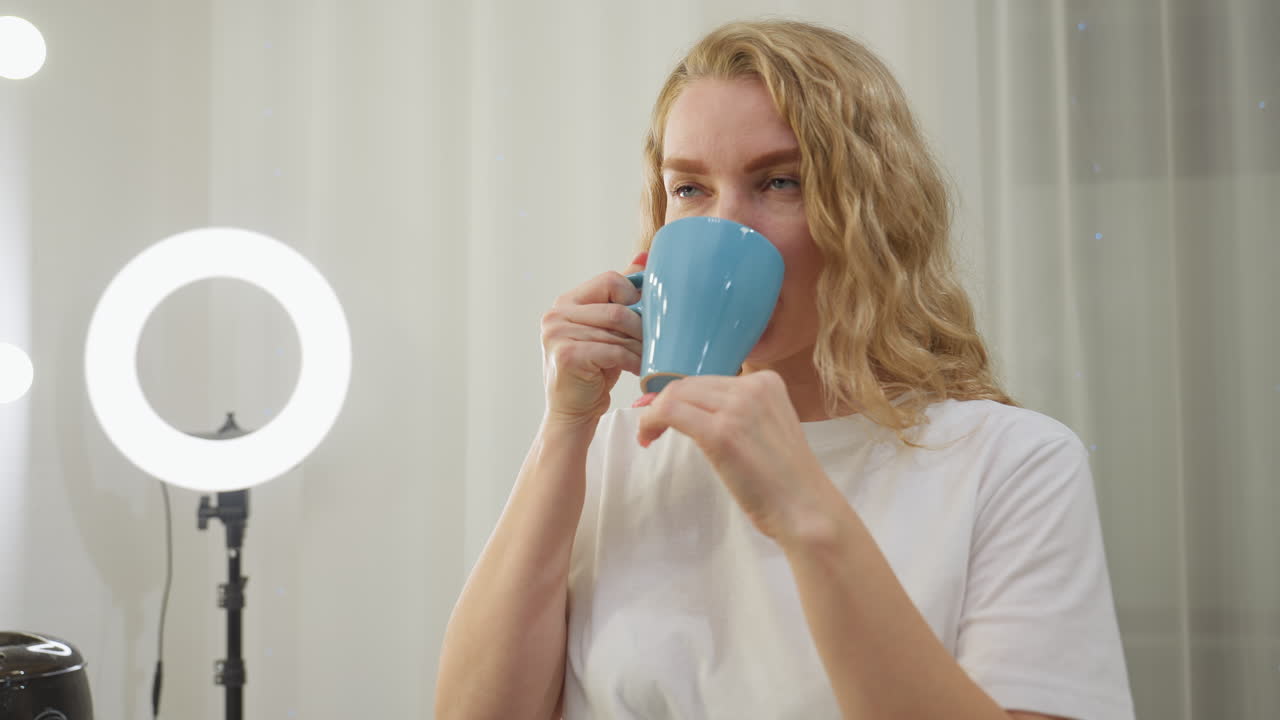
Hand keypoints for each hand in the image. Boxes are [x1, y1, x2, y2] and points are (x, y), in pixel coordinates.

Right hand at [539, 256, 645, 425]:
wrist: (572, 411)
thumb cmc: (593, 370)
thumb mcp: (607, 329)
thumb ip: (619, 296)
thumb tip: (643, 257)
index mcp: (566, 301)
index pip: (610, 280)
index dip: (634, 297)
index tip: (645, 317)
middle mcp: (556, 314)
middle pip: (616, 307)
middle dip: (641, 326)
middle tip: (656, 341)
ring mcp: (557, 334)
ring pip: (617, 329)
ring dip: (640, 345)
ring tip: (650, 356)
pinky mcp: (567, 355)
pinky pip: (613, 350)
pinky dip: (632, 360)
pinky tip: (638, 369)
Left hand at [634, 371, 831, 539]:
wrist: (805, 509)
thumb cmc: (785, 480)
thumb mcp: (766, 428)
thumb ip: (737, 412)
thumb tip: (686, 406)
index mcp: (767, 382)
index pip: (709, 380)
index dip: (682, 396)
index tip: (665, 414)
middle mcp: (753, 387)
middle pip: (689, 384)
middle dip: (663, 402)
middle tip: (650, 425)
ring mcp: (738, 408)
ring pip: (676, 394)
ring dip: (654, 413)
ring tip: (650, 435)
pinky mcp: (722, 432)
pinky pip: (670, 412)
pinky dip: (651, 421)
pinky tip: (648, 438)